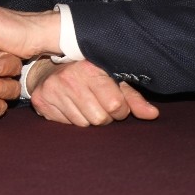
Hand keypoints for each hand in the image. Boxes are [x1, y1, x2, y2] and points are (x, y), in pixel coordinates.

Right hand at [29, 59, 159, 125]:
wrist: (48, 69)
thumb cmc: (87, 75)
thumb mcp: (112, 79)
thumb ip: (132, 97)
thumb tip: (152, 114)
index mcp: (91, 68)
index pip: (115, 105)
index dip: (120, 109)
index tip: (114, 102)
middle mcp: (70, 78)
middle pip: (99, 118)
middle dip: (104, 116)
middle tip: (97, 103)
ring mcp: (53, 90)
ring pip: (83, 124)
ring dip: (87, 119)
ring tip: (83, 104)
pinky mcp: (41, 101)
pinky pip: (67, 125)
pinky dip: (71, 119)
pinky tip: (69, 106)